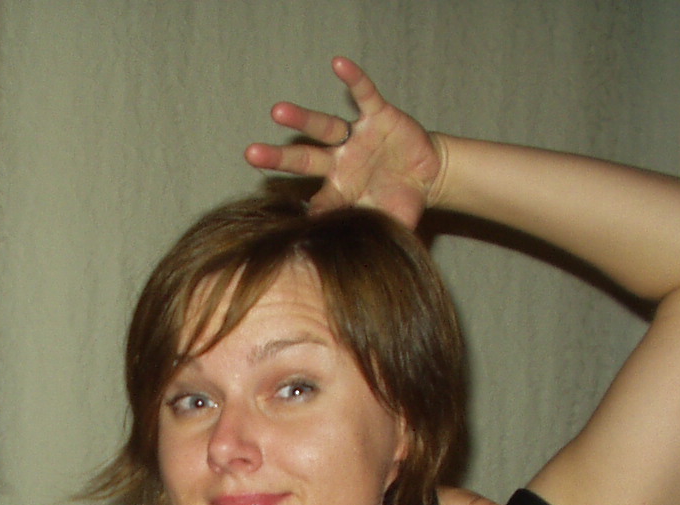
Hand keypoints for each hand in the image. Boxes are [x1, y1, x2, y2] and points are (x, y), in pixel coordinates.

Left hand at [244, 56, 444, 225]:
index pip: (316, 202)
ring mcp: (356, 138)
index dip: (305, 211)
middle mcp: (340, 162)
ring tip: (277, 112)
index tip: (285, 219)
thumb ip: (372, 237)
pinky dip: (354, 80)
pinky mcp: (379, 116)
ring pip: (324, 127)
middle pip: (303, 160)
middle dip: (278, 158)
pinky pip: (365, 95)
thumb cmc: (401, 203)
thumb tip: (358, 265)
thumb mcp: (388, 225)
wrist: (429, 176)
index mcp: (339, 192)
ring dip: (302, 120)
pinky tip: (338, 64)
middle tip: (251, 154)